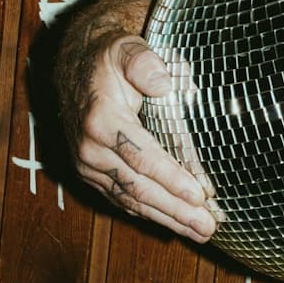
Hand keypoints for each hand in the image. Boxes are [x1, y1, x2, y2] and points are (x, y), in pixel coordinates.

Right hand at [58, 27, 218, 242]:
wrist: (75, 67)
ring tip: (199, 232)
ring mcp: (89, 166)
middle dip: (175, 210)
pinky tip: (173, 224)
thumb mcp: (127, 50)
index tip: (200, 194)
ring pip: (131, 200)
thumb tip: (162, 83)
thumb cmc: (110, 59)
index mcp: (101, 122)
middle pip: (138, 188)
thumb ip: (144, 63)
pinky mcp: (93, 174)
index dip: (172, 178)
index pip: (142, 158)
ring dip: (167, 218)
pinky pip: (122, 199)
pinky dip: (149, 214)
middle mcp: (90, 150)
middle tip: (207, 226)